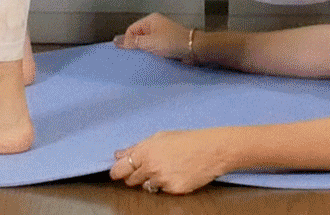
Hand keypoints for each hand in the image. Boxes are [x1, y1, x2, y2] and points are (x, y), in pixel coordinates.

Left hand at [110, 129, 230, 194]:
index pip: (120, 168)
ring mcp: (161, 180)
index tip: (117, 172)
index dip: (117, 171)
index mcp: (145, 151)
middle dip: (133, 176)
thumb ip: (136, 147)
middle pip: (130, 180)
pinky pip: (161, 191)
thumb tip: (118, 154)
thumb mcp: (160, 137)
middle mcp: (151, 167)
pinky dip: (165, 185)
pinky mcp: (172, 190)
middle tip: (145, 168)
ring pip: (145, 187)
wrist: (211, 150)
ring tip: (164, 169)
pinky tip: (175, 174)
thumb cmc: (187, 140)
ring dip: (150, 181)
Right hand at [115, 13, 191, 60]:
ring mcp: (160, 36)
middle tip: (132, 59)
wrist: (193, 50)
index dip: (127, 42)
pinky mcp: (165, 45)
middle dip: (135, 48)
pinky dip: (150, 55)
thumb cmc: (173, 42)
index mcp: (150, 21)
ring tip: (141, 61)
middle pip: (137, 37)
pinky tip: (148, 62)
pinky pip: (152, 50)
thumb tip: (115, 41)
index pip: (131, 30)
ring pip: (145, 45)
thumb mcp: (149, 42)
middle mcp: (155, 27)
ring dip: (143, 53)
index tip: (127, 53)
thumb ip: (132, 42)